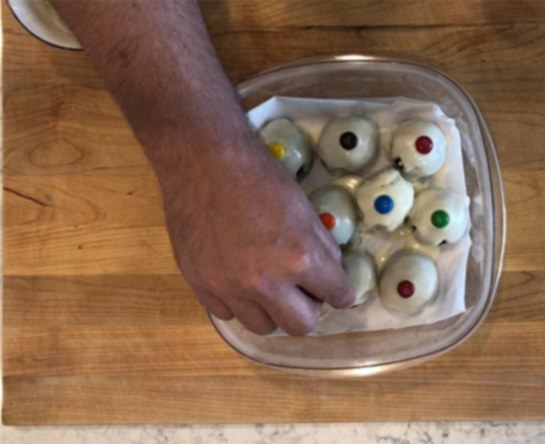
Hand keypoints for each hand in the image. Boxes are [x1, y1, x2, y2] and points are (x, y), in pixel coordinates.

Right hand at [158, 137, 354, 335]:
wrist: (204, 162)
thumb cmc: (258, 178)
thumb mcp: (304, 210)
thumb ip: (320, 248)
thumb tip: (330, 275)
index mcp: (300, 258)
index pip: (337, 296)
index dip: (339, 292)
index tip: (335, 290)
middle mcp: (265, 282)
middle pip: (301, 326)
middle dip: (308, 309)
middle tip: (302, 291)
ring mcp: (230, 288)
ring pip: (263, 327)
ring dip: (271, 310)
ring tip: (268, 286)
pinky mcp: (201, 286)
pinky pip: (228, 314)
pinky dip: (238, 302)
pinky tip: (238, 278)